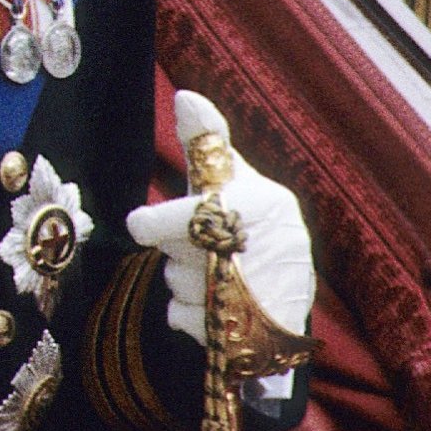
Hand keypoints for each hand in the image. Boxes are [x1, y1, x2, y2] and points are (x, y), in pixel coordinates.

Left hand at [124, 89, 313, 347]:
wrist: (286, 288)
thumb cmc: (250, 220)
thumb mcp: (233, 176)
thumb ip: (207, 140)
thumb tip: (185, 96)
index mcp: (261, 204)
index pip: (187, 218)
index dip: (156, 224)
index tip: (143, 225)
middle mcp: (265, 249)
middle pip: (178, 255)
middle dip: (178, 251)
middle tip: (200, 248)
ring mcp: (259, 295)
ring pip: (178, 286)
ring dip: (184, 281)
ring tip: (214, 274)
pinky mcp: (247, 334)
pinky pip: (181, 318)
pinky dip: (185, 312)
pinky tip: (210, 304)